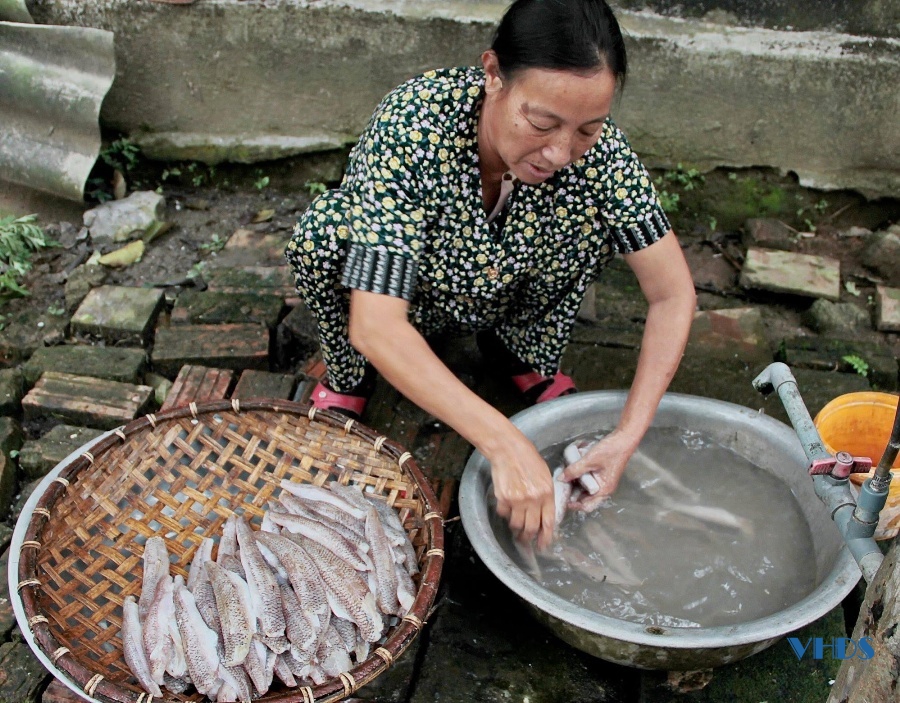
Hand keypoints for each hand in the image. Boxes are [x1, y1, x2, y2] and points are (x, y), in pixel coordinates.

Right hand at [486, 430, 555, 549]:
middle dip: (528, 537)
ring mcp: (517, 499)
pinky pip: (503, 514)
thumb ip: (546, 495)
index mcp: (547, 493)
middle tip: (526, 540)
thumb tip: (544, 515)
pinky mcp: (503, 498)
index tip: (543, 545)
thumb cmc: (528, 459)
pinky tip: (506, 508)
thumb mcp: (545, 476)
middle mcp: (533, 499)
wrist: (508, 449)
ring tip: (515, 525)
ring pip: (516, 524)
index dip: (546, 537)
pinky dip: (505, 514)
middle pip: (531, 528)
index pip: (548, 522)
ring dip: (516, 527)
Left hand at [561, 430, 637, 510]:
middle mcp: (604, 489)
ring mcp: (603, 483)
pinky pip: (589, 483)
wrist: (623, 440)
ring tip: (565, 480)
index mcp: (603, 490)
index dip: (574, 505)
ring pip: (586, 491)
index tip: (562, 498)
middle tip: (561, 488)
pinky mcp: (602, 476)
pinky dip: (580, 481)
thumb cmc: (609, 451)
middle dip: (573, 496)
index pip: (587, 506)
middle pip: (586, 500)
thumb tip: (560, 479)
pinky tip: (573, 473)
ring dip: (576, 488)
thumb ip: (574, 470)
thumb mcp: (589, 460)